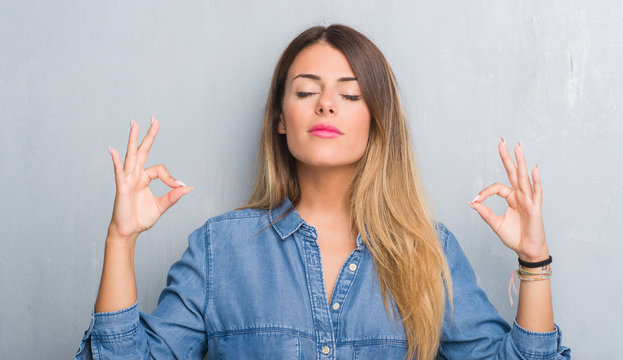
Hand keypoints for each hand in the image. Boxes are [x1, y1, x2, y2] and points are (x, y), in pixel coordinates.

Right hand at [107, 115, 193, 240]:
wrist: (129, 231)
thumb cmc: (142, 218)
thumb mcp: (161, 206)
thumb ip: (173, 196)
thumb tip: (188, 187)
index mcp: (144, 178)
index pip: (160, 170)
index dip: (171, 178)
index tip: (179, 187)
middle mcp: (135, 175)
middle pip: (143, 151)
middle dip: (149, 135)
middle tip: (155, 119)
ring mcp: (127, 179)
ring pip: (131, 156)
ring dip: (133, 139)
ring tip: (134, 123)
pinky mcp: (121, 187)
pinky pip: (119, 172)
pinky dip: (116, 161)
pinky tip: (113, 150)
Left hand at [468, 138, 548, 261]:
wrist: (526, 250)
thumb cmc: (514, 237)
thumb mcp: (495, 224)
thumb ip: (484, 212)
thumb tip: (471, 202)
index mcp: (512, 198)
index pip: (497, 187)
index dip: (484, 192)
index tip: (475, 200)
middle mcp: (521, 196)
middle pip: (513, 172)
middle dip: (507, 157)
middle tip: (502, 141)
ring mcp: (529, 200)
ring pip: (523, 177)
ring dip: (520, 162)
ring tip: (517, 146)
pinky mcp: (535, 208)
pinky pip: (536, 192)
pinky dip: (536, 180)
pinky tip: (534, 168)